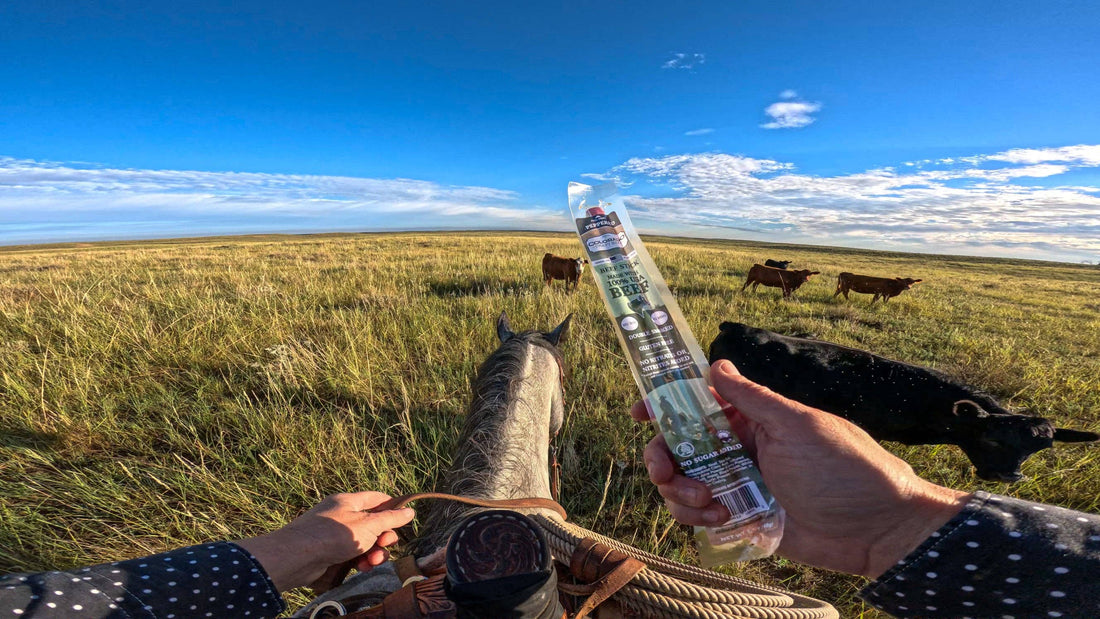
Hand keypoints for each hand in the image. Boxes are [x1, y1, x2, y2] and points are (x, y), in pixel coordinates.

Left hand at [236, 491, 415, 590]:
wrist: (298, 557)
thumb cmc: (334, 535)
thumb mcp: (368, 525)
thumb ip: (391, 519)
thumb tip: (410, 511)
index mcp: (349, 501)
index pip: (377, 498)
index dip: (393, 507)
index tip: (404, 519)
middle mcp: (342, 515)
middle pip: (372, 523)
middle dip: (383, 537)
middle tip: (385, 545)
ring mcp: (335, 534)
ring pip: (363, 541)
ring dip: (373, 552)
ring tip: (373, 561)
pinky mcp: (330, 552)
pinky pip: (352, 554)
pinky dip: (360, 560)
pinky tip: (362, 567)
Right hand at [632, 360, 969, 577]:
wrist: (878, 529)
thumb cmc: (847, 469)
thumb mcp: (798, 425)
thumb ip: (751, 399)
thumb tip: (716, 363)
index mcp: (752, 420)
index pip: (697, 406)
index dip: (663, 406)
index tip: (640, 413)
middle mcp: (739, 450)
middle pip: (677, 447)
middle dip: (663, 458)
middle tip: (667, 472)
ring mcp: (738, 486)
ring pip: (681, 483)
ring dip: (681, 493)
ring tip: (711, 504)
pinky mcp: (741, 520)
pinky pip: (698, 517)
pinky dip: (697, 518)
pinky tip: (723, 520)